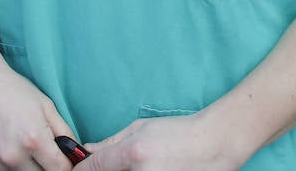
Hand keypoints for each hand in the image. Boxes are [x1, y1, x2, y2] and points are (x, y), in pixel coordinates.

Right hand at [0, 57, 75, 169]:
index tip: (63, 159)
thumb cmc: (11, 90)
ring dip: (29, 168)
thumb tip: (76, 153)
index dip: (66, 165)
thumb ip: (65, 133)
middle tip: (43, 152)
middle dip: (47, 166)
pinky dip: (11, 168)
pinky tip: (10, 149)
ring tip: (24, 148)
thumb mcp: (46, 106)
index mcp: (34, 139)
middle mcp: (14, 156)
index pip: (60, 170)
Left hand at [80, 113, 246, 170]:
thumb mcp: (142, 128)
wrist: (215, 144)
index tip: (80, 168)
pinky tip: (155, 168)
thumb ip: (111, 142)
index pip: (92, 168)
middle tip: (118, 164)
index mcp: (133, 153)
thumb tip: (87, 151)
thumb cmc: (180, 132)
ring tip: (145, 164)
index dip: (82, 168)